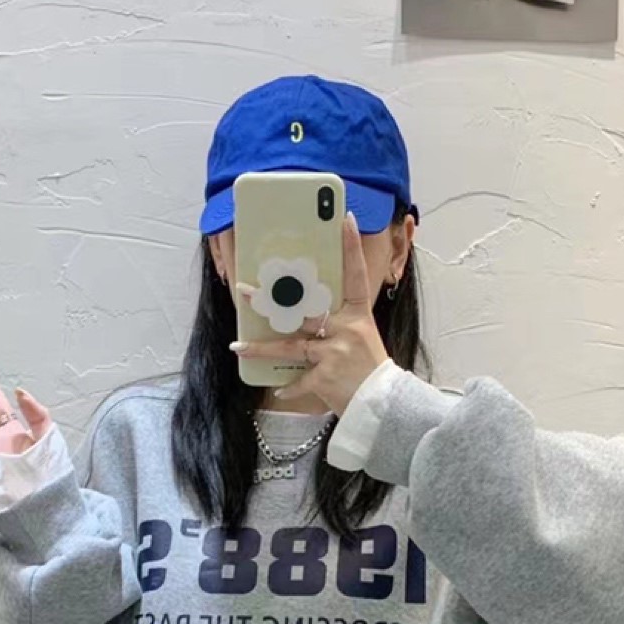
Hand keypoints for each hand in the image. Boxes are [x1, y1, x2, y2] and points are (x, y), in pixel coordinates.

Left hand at [230, 213, 390, 416]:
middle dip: (270, 300)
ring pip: (289, 346)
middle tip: (244, 289)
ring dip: (261, 347)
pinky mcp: (325, 376)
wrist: (384, 404)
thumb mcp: (363, 338)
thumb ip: (340, 323)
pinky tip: (278, 387)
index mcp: (358, 315)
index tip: (345, 219)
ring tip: (238, 346)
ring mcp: (334, 352)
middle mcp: (346, 329)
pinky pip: (299, 379)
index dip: (351, 246)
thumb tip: (310, 312)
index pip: (355, 274)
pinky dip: (290, 386)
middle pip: (302, 308)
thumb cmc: (370, 370)